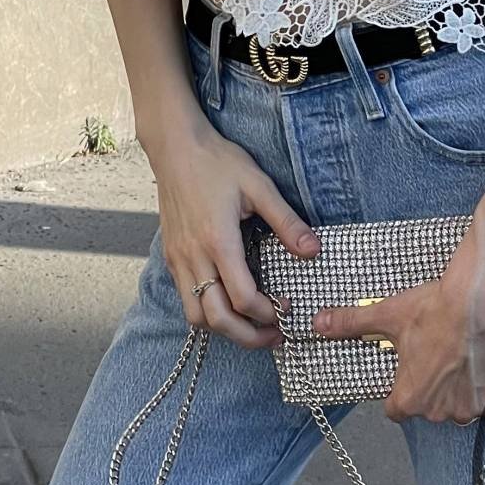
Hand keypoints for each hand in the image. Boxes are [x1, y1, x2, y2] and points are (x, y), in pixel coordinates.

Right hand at [148, 122, 321, 349]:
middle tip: (274, 336)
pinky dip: (206, 312)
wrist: (175, 148)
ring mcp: (178, 259)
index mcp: (218, 240)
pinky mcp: (171, 256)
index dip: (267, 313)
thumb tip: (313, 251)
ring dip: (224, 329)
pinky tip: (227, 303)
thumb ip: (286, 221)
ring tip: (251, 326)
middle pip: (216, 319)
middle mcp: (193, 257)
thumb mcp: (259, 185)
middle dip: (248, 336)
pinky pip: (185, 299)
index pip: (242, 298)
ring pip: (195, 316)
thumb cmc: (218, 162)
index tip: (287, 309)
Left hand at [310, 228, 484, 425]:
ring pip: (460, 405)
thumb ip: (351, 324)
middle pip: (430, 407)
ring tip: (462, 354)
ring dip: (460, 388)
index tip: (409, 368)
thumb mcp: (388, 314)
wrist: (483, 299)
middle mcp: (440, 413)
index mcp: (410, 399)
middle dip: (432, 386)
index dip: (400, 388)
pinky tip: (483, 361)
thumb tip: (319, 324)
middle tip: (438, 352)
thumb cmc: (435, 309)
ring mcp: (472, 409)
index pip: (396, 408)